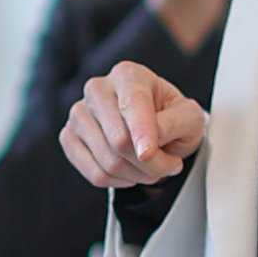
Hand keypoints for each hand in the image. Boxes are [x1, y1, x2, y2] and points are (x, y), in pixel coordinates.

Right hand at [61, 62, 206, 192]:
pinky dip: (119, 181)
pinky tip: (131, 171)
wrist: (154, 125)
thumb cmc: (171, 117)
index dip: (141, 132)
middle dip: (151, 164)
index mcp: (128, 75)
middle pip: (119, 140)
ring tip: (152, 167)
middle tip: (169, 165)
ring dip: (138, 175)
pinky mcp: (69, 137)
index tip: (148, 153)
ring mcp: (79, 113)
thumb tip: (145, 147)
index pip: (132, 105)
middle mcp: (98, 89)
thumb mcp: (189, 116)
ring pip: (108, 162)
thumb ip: (173, 125)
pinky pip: (95, 174)